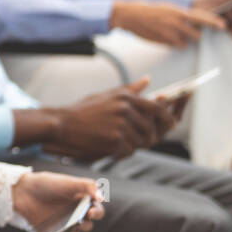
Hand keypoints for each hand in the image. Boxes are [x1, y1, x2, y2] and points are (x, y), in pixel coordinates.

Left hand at [10, 171, 103, 231]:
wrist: (23, 191)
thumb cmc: (46, 184)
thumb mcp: (68, 181)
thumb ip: (87, 186)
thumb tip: (102, 198)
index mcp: (82, 202)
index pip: (97, 211)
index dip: (97, 213)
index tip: (90, 213)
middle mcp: (75, 214)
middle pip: (88, 225)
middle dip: (85, 225)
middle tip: (77, 222)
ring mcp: (64, 224)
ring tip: (67, 231)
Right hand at [42, 77, 177, 160]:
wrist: (61, 125)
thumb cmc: (82, 111)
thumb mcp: (107, 95)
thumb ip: (130, 89)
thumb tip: (148, 80)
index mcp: (126, 97)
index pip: (157, 109)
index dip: (167, 118)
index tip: (171, 124)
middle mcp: (126, 109)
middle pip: (151, 128)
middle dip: (148, 136)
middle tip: (140, 139)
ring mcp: (120, 125)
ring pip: (141, 141)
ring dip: (133, 145)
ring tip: (118, 142)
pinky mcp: (114, 140)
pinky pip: (129, 151)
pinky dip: (122, 152)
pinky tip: (110, 147)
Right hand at [109, 0, 223, 45]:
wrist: (130, 15)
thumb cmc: (149, 10)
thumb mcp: (168, 7)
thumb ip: (181, 15)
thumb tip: (193, 22)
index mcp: (179, 12)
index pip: (202, 18)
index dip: (214, 23)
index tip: (223, 26)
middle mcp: (176, 23)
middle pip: (196, 35)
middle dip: (195, 35)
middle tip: (191, 33)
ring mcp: (169, 34)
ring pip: (185, 43)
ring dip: (183, 41)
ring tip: (174, 34)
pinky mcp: (162, 42)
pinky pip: (174, 46)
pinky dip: (173, 44)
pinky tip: (165, 37)